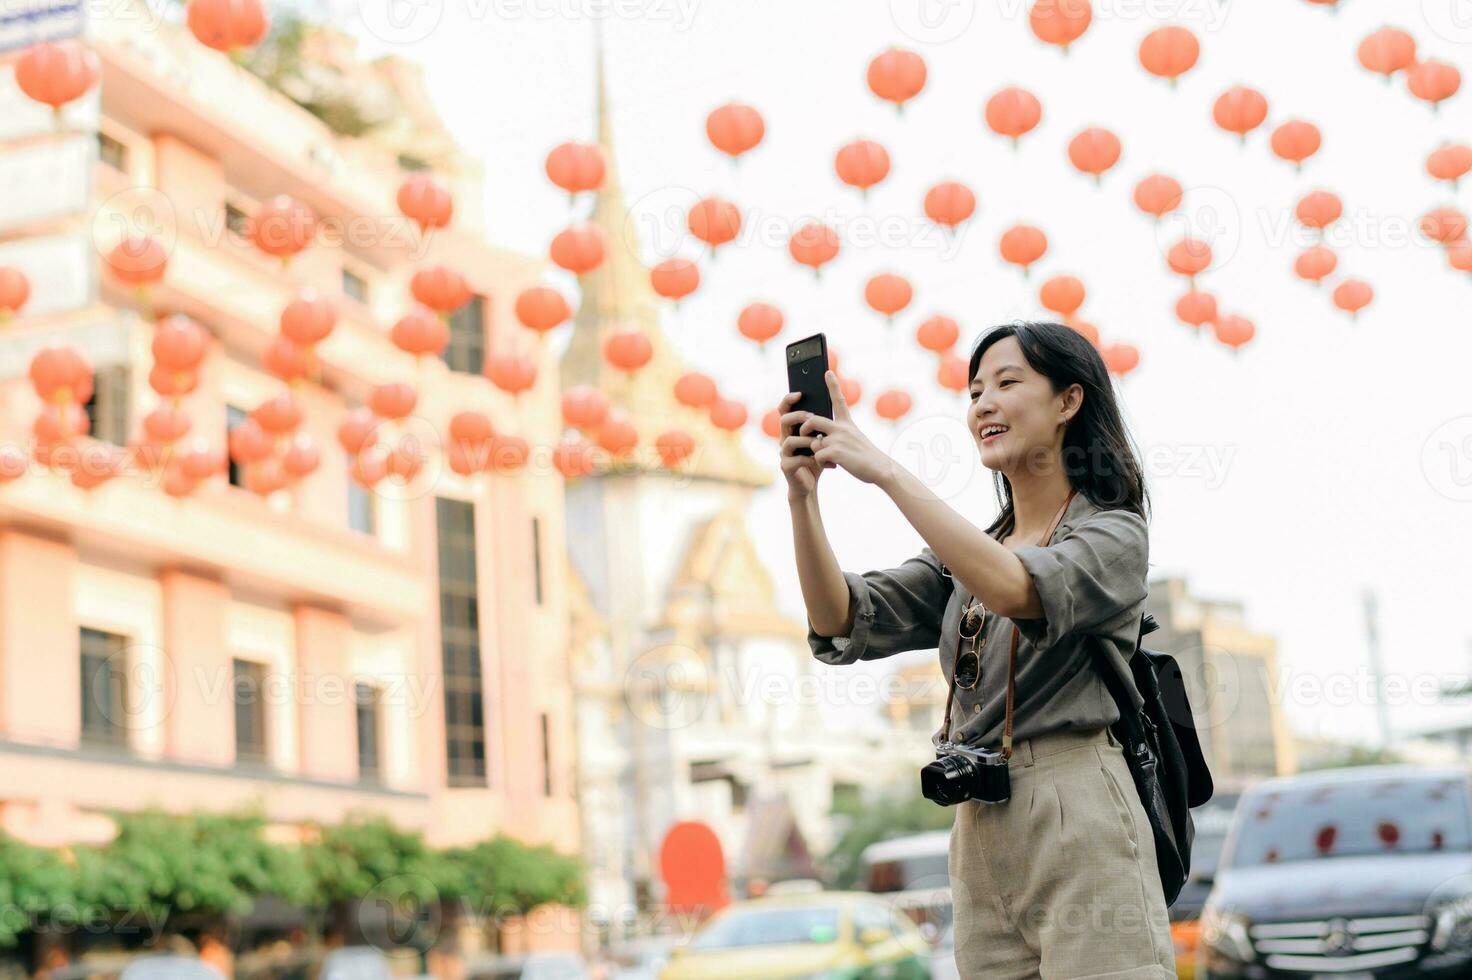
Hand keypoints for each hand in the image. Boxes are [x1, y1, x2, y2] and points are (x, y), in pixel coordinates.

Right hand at [777, 390, 823, 500]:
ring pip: (789, 440)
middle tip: (812, 416)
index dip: (788, 400)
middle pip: (784, 420)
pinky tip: (824, 461)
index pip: (785, 410)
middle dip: (798, 416)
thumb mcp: (821, 440)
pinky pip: (797, 459)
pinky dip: (811, 458)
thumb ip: (821, 426)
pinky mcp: (787, 467)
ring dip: (806, 440)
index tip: (800, 393)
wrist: (809, 485)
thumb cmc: (816, 460)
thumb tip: (831, 405)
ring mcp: (784, 454)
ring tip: (820, 442)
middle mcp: (784, 440)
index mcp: (792, 430)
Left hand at [785, 371, 894, 486]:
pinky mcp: (835, 451)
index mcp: (847, 423)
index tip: (827, 372)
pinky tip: (834, 465)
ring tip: (831, 458)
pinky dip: (822, 463)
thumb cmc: (866, 458)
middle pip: (812, 421)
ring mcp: (838, 439)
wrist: (881, 469)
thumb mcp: (855, 440)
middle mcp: (842, 428)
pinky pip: (817, 455)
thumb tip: (818, 438)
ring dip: (818, 452)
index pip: (838, 400)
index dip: (832, 385)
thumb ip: (839, 435)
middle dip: (804, 428)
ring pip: (813, 443)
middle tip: (803, 435)